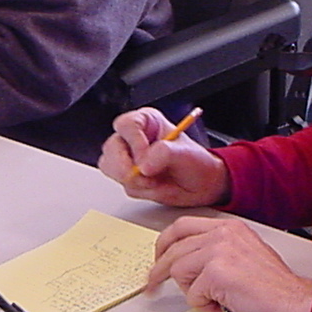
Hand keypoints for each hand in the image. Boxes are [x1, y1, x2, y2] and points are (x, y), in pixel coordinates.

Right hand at [99, 108, 229, 206]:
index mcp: (146, 122)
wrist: (201, 185)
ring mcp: (128, 158)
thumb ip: (164, 154)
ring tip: (155, 181)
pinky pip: (122, 184)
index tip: (145, 157)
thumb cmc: (196, 162)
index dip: (133, 141)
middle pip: (111, 147)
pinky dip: (139, 190)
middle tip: (146, 176)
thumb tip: (143, 165)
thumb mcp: (184, 153)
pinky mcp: (128, 176)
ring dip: (133, 180)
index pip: (126, 125)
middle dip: (127, 166)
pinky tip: (155, 186)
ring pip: (111, 167)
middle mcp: (133, 138)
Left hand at [148, 215, 311, 311]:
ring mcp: (219, 250)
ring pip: (178, 270)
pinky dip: (205, 307)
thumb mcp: (243, 256)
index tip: (158, 260)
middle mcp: (223, 233)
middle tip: (152, 286)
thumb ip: (215, 252)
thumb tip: (185, 263)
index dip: (164, 245)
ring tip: (215, 301)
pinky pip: (191, 294)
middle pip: (173, 247)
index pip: (182, 227)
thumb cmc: (274, 289)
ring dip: (192, 292)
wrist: (296, 304)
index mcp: (229, 227)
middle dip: (160, 270)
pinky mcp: (217, 272)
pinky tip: (225, 307)